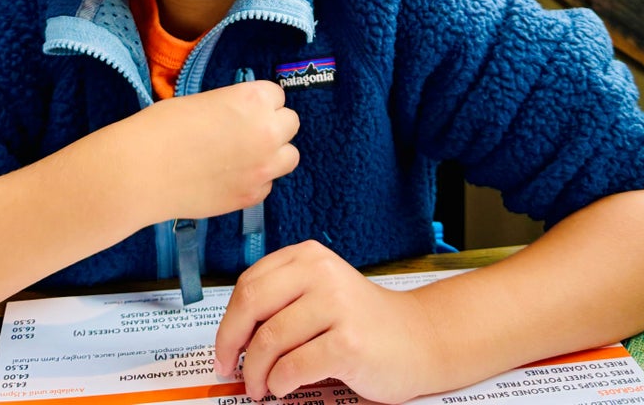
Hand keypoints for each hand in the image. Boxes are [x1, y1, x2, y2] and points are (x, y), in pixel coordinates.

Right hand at [142, 81, 299, 221]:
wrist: (141, 171)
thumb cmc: (163, 127)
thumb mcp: (204, 101)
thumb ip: (234, 108)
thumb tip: (242, 118)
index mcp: (253, 99)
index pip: (277, 95)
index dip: (259, 102)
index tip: (244, 110)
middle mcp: (266, 131)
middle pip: (291, 123)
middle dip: (272, 126)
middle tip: (246, 132)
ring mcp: (263, 167)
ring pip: (289, 157)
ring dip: (273, 154)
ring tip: (246, 156)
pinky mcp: (251, 197)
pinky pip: (268, 185)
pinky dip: (255, 181)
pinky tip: (230, 178)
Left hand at [215, 241, 436, 403]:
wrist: (418, 339)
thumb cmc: (362, 321)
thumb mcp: (320, 292)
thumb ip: (281, 300)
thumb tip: (233, 333)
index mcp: (309, 256)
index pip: (249, 283)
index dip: (229, 320)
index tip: (224, 346)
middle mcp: (321, 273)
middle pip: (252, 303)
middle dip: (231, 342)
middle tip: (229, 367)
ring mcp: (336, 305)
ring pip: (270, 340)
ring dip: (256, 372)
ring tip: (260, 386)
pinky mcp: (348, 342)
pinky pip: (294, 366)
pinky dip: (281, 383)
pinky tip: (284, 387)